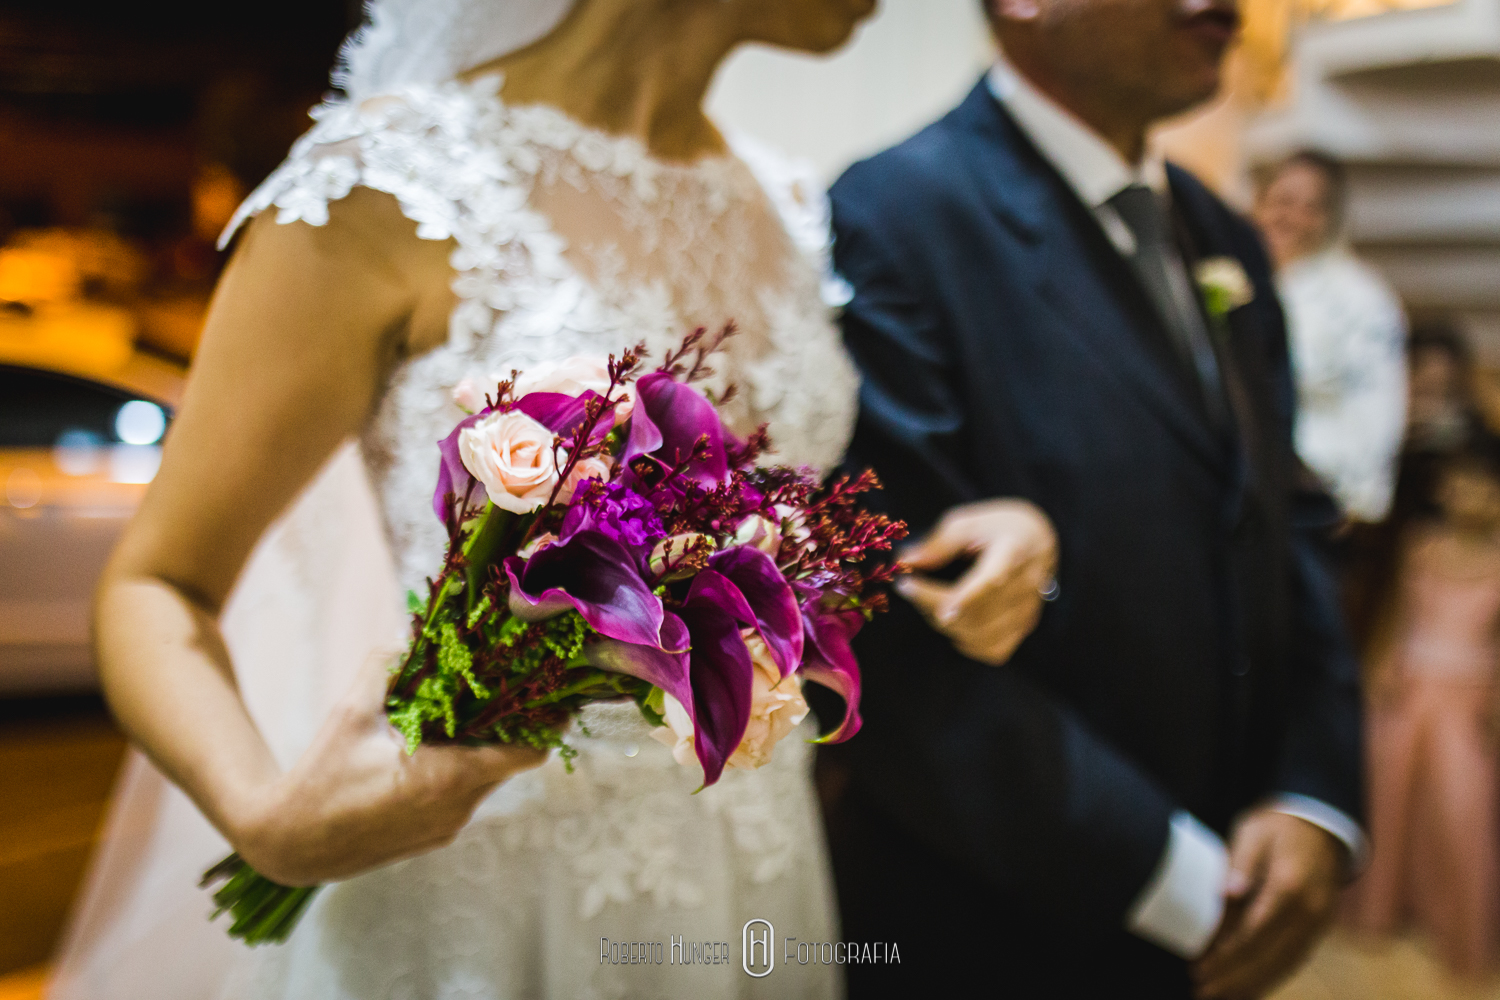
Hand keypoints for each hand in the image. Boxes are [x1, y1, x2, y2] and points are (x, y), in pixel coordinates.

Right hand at [231, 650, 546, 884]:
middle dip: (511, 726)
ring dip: (482, 748)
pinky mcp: (434, 837)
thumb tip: (410, 634)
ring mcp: (447, 827)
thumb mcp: (351, 713)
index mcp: (448, 778)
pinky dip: (462, 770)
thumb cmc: (320, 779)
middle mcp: (458, 808)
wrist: (288, 846)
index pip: (526, 753)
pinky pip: (464, 796)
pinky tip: (437, 746)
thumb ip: (384, 666)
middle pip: (508, 761)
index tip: (559, 696)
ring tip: (467, 713)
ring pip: (485, 779)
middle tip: (508, 687)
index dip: (548, 724)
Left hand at [894, 499, 1057, 664]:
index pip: (991, 580)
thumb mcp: (968, 521)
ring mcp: (1028, 611)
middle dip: (931, 602)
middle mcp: (1027, 586)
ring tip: (928, 599)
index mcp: (1015, 551)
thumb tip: (906, 561)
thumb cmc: (998, 528)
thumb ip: (938, 543)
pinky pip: (991, 649)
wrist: (1038, 541)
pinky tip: (955, 619)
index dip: (964, 598)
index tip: (936, 605)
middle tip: (908, 586)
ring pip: (979, 634)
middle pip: (976, 611)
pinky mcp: (1024, 628)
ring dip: (944, 621)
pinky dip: (965, 640)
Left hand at [1191, 809, 1344, 998]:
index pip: (1255, 932)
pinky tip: (1250, 990)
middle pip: (1270, 955)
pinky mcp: (1319, 929)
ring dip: (1253, 984)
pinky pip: (1296, 960)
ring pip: (1285, 964)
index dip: (1227, 955)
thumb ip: (1241, 864)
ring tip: (1221, 997)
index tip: (1200, 968)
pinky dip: (1272, 977)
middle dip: (1235, 978)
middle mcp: (1311, 911)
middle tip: (1202, 991)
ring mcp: (1319, 923)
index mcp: (1290, 886)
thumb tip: (1228, 892)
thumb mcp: (1254, 833)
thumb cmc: (1277, 828)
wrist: (1320, 826)